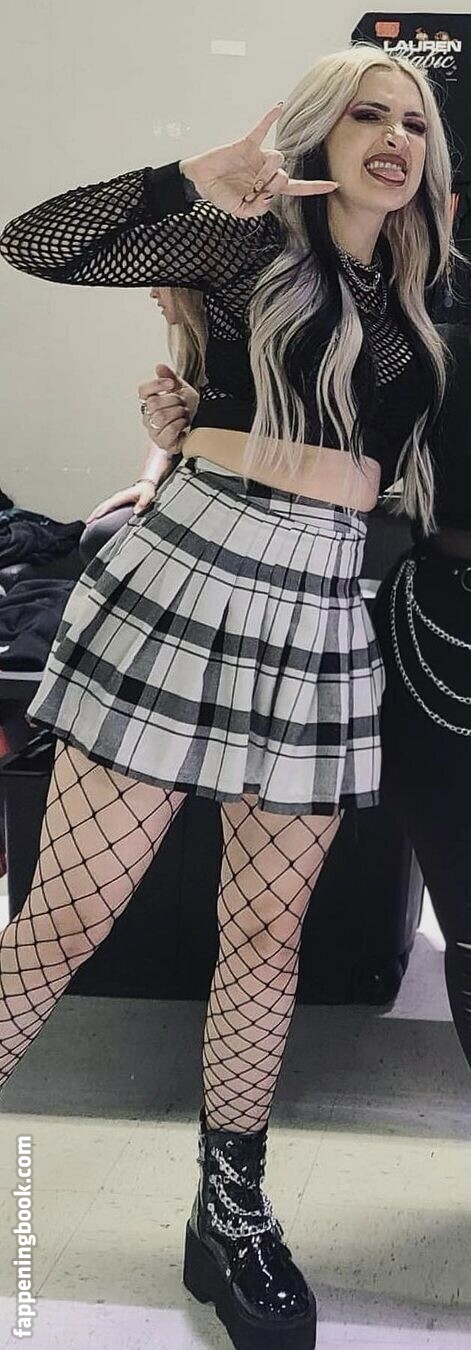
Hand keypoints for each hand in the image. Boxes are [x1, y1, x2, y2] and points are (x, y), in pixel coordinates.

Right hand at [85, 481, 155, 523]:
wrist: (146, 485)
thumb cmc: (146, 491)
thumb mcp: (147, 496)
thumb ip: (142, 504)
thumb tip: (137, 512)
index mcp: (121, 497)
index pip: (108, 505)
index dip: (101, 512)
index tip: (95, 519)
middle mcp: (116, 498)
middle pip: (101, 506)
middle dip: (94, 514)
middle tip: (88, 523)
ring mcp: (116, 500)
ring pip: (102, 506)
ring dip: (95, 514)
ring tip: (90, 523)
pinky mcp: (117, 502)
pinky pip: (106, 507)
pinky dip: (100, 512)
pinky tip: (98, 518)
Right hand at [138, 363, 198, 449]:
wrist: (201, 426)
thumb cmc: (188, 410)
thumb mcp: (181, 389)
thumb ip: (170, 377)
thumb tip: (159, 366)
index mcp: (149, 402)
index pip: (143, 391)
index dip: (156, 385)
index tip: (170, 383)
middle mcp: (148, 417)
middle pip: (153, 403)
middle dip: (173, 400)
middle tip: (182, 403)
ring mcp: (154, 431)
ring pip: (160, 417)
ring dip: (178, 413)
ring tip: (184, 414)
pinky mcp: (163, 443)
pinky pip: (169, 430)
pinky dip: (180, 425)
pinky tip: (184, 425)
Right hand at [180, 105, 338, 217]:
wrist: (201, 181)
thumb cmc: (220, 195)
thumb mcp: (238, 211)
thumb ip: (254, 211)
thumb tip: (267, 198)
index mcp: (268, 189)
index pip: (297, 189)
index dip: (315, 188)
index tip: (335, 185)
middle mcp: (267, 172)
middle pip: (285, 176)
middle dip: (272, 185)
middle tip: (255, 190)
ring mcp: (258, 157)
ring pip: (277, 158)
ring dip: (266, 170)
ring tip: (250, 178)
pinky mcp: (247, 144)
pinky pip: (261, 129)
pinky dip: (269, 118)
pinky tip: (278, 106)